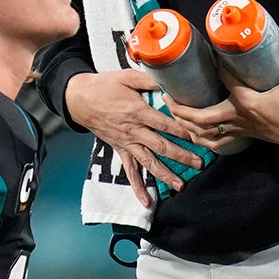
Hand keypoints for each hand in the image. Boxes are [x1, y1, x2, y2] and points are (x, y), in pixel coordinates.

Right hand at [65, 69, 204, 207]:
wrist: (80, 100)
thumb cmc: (104, 86)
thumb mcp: (126, 77)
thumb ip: (148, 80)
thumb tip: (168, 82)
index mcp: (137, 112)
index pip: (165, 124)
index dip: (183, 131)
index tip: (199, 137)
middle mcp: (134, 131)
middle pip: (162, 146)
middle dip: (182, 156)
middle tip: (199, 164)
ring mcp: (127, 143)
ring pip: (149, 162)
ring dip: (165, 174)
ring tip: (180, 185)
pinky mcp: (120, 150)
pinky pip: (129, 172)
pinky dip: (137, 187)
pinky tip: (146, 202)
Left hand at [166, 29, 278, 150]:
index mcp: (248, 102)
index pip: (225, 81)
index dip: (217, 68)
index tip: (210, 56)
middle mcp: (238, 117)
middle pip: (201, 118)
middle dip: (181, 109)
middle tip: (167, 96)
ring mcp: (238, 129)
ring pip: (204, 133)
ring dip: (185, 125)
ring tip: (173, 113)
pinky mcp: (241, 135)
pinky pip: (215, 143)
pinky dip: (200, 139)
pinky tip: (191, 132)